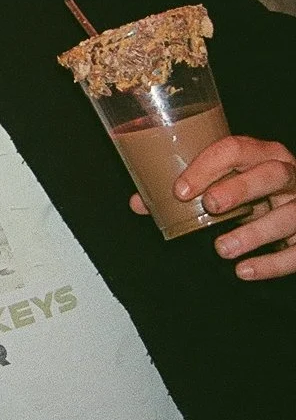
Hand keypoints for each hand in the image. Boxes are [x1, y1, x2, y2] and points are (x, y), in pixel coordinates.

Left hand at [129, 134, 295, 278]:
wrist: (294, 205)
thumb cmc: (250, 189)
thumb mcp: (223, 183)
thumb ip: (186, 190)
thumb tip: (140, 202)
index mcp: (261, 154)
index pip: (236, 149)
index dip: (207, 167)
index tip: (181, 190)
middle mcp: (288, 174)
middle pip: (272, 174)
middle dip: (240, 189)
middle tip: (210, 206)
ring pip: (290, 215)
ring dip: (255, 232)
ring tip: (222, 249)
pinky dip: (273, 263)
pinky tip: (245, 270)